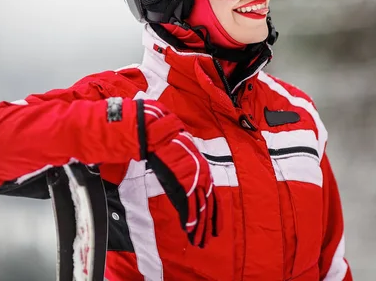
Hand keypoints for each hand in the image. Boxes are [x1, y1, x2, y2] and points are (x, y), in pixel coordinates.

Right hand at [135, 99, 219, 246]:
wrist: (160, 134)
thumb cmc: (169, 145)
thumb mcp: (181, 161)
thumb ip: (185, 176)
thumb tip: (185, 190)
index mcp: (203, 170)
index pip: (212, 196)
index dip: (214, 213)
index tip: (215, 228)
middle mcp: (202, 175)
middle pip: (208, 205)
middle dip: (208, 224)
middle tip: (208, 240)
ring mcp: (193, 179)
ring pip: (200, 208)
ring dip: (199, 227)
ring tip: (198, 241)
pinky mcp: (181, 181)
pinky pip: (187, 204)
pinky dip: (189, 218)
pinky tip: (188, 230)